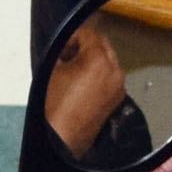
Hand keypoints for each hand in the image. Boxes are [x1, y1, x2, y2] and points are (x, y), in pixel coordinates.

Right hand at [43, 16, 126, 159]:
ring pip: (109, 60)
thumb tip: (67, 43)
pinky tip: (82, 83)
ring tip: (73, 70)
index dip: (72, 37)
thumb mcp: (52, 69)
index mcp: (98, 60)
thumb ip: (62, 49)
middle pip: (103, 44)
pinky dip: (100, 73)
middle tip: (67, 55)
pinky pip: (111, 76)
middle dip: (85, 45)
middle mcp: (114, 71)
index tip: (62, 46)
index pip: (89, 33)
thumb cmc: (53, 106)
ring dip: (93, 59)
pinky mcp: (118, 98)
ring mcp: (119, 85)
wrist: (62, 137)